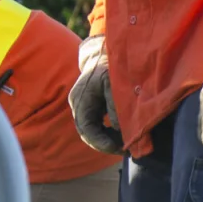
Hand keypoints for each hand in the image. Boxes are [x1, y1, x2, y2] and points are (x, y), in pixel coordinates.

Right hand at [69, 35, 121, 154]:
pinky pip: (95, 125)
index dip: (101, 143)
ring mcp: (82, 105)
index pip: (86, 129)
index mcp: (80, 101)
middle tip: (124, 149)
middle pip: (87, 133)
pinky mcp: (90, 105)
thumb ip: (115, 106)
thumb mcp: (112, 84)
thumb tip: (120, 128)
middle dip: (105, 144)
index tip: (119, 148)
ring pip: (91, 131)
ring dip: (107, 139)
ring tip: (124, 142)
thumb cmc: (108, 67)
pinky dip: (107, 131)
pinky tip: (120, 132)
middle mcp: (78, 105)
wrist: (103, 53)